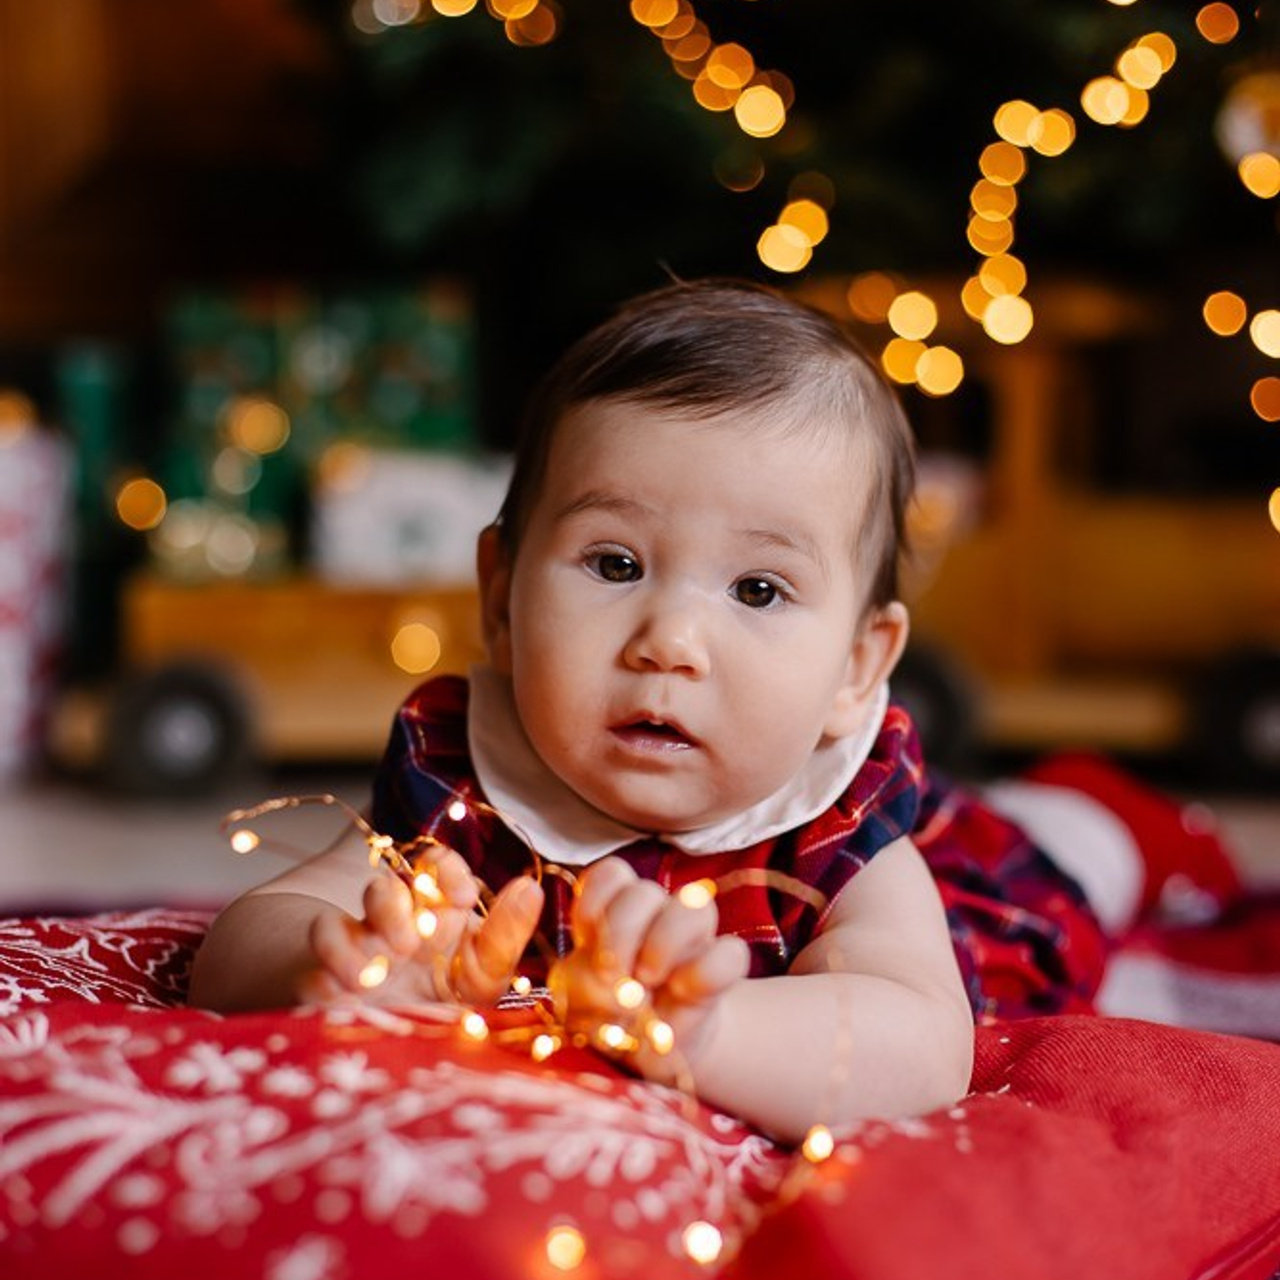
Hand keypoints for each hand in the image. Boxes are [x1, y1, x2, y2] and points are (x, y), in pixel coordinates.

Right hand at [301, 846, 543, 1007]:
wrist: (402, 1054)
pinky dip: (323, 976)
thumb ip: (505, 935)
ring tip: (371, 975)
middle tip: (411, 945)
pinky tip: (346, 996)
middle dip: (392, 907)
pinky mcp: (321, 986)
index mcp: (433, 913)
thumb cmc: (447, 1002)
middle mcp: (390, 925)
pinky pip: (308, 971)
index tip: (461, 896)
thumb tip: (530, 887)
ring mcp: (352, 953)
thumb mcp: (484, 974)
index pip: (434, 864)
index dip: (446, 868)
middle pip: (382, 888)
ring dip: (345, 946)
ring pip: (333, 922)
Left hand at [549, 858, 748, 1080]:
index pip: (611, 874)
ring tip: (647, 980)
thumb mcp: (578, 1001)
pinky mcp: (721, 967)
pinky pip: (731, 953)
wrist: (649, 1048)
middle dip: (622, 932)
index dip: (595, 900)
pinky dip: (703, 973)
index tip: (585, 938)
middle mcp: (655, 914)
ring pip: (695, 907)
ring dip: (664, 944)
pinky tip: (681, 994)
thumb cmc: (608, 1011)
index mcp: (614, 909)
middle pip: (644, 891)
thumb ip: (583, 985)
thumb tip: (612, 985)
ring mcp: (692, 938)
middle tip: (611, 973)